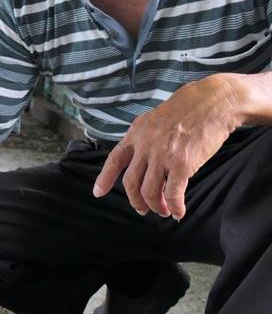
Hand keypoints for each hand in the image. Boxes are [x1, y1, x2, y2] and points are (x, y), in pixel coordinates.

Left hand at [93, 75, 241, 219]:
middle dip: (135, 200)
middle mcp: (145, 145)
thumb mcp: (157, 119)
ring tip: (163, 211)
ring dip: (155, 206)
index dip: (104, 179)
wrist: (214, 101)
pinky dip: (175, 207)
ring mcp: (162, 155)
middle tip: (143, 209)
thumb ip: (146, 139)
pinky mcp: (182, 164)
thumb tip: (144, 163)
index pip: (115, 159)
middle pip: (131, 182)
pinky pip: (173, 194)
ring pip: (149, 192)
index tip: (98, 193)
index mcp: (137, 133)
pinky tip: (179, 212)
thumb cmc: (190, 109)